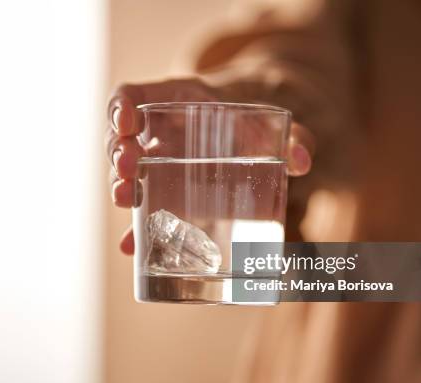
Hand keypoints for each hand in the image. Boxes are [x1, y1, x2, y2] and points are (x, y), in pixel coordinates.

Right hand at [106, 78, 313, 253]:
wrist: (249, 142)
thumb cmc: (251, 127)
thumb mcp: (268, 126)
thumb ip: (292, 137)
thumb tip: (302, 161)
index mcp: (174, 103)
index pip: (132, 96)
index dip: (120, 107)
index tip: (125, 123)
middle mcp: (156, 134)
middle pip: (120, 139)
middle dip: (118, 156)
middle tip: (129, 173)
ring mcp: (155, 166)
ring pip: (126, 174)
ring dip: (121, 188)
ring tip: (126, 202)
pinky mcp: (162, 195)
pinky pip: (143, 209)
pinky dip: (135, 229)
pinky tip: (132, 247)